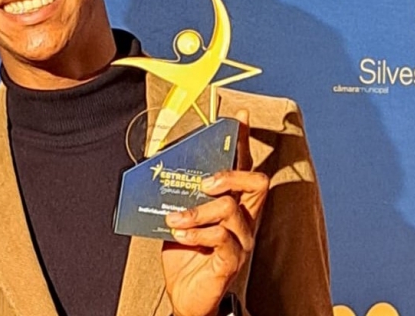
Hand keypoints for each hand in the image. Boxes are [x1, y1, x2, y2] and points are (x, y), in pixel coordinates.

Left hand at [161, 110, 269, 315]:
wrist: (185, 296)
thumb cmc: (185, 253)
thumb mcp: (179, 215)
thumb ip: (178, 195)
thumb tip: (159, 165)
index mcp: (233, 203)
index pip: (243, 166)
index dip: (242, 141)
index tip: (238, 118)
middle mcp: (244, 219)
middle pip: (255, 182)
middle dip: (229, 174)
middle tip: (204, 182)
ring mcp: (241, 240)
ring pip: (231, 208)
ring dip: (197, 210)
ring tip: (175, 219)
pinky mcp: (232, 260)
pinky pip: (221, 237)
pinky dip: (197, 232)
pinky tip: (180, 233)